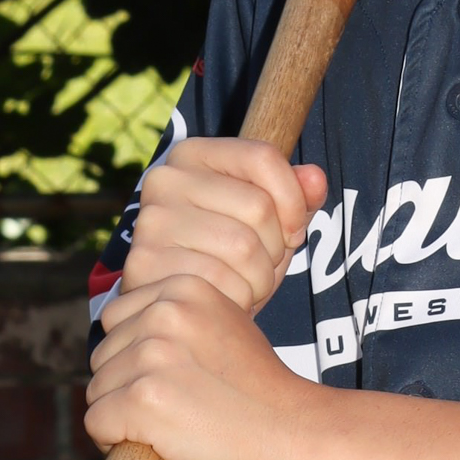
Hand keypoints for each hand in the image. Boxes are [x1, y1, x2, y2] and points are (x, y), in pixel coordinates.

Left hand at [86, 272, 318, 459]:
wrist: (296, 433)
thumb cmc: (261, 392)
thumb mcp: (224, 326)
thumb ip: (178, 320)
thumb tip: (126, 337)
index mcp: (183, 288)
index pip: (116, 321)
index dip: (135, 358)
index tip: (176, 380)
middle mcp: (163, 313)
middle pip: (102, 356)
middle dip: (126, 387)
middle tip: (179, 407)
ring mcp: (151, 355)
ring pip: (97, 392)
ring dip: (123, 417)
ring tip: (174, 425)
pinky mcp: (142, 399)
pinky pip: (97, 424)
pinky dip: (117, 442)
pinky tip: (160, 443)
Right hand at [120, 138, 328, 314]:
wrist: (177, 305)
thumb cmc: (227, 256)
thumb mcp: (268, 222)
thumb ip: (296, 197)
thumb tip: (315, 178)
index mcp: (193, 154)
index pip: (263, 156)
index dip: (293, 199)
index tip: (293, 229)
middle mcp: (164, 178)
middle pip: (258, 206)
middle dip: (276, 247)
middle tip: (261, 264)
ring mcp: (151, 220)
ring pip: (244, 247)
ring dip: (260, 278)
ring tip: (245, 283)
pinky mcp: (145, 263)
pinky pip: (221, 282)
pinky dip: (238, 299)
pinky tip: (225, 300)